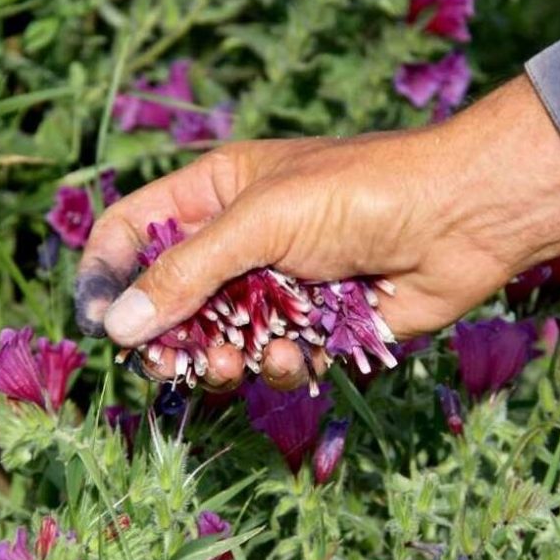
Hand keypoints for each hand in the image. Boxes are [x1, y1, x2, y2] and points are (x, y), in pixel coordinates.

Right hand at [76, 75, 559, 390]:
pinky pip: (271, 362)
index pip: (132, 231)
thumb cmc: (358, 194)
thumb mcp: (259, 221)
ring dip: (220, 359)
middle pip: (167, 302)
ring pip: (217, 342)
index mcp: (214, 195)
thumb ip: (185, 274)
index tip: (99, 322)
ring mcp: (275, 289)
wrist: (461, 219)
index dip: (105, 274)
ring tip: (238, 360)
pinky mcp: (313, 329)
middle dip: (166, 338)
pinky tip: (297, 354)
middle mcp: (237, 243)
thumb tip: (115, 328)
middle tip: (169, 364)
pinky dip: (278, 366)